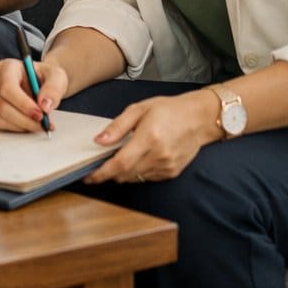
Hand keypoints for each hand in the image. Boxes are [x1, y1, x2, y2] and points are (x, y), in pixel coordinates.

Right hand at [0, 57, 67, 131]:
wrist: (42, 84)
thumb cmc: (46, 77)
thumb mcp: (57, 76)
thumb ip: (53, 88)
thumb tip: (45, 105)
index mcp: (8, 67)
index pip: (7, 86)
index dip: (23, 103)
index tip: (40, 113)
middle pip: (2, 105)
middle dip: (25, 118)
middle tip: (43, 122)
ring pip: (0, 116)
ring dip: (23, 125)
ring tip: (40, 124)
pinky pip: (0, 123)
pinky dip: (17, 128)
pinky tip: (31, 124)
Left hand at [84, 90, 221, 183]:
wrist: (199, 118)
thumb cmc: (168, 110)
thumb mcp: (138, 109)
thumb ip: (117, 126)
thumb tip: (99, 141)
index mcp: (149, 138)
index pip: (120, 163)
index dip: (102, 173)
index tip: (89, 177)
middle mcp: (159, 156)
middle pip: (126, 175)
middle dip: (108, 173)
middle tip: (98, 165)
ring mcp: (167, 166)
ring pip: (135, 178)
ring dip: (122, 173)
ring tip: (118, 158)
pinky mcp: (172, 172)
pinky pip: (147, 178)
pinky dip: (136, 172)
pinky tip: (137, 158)